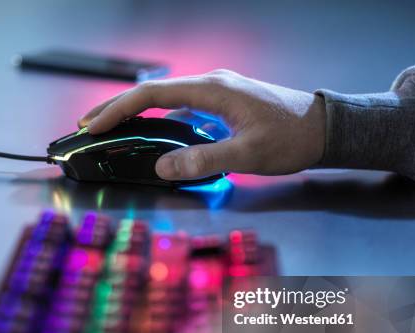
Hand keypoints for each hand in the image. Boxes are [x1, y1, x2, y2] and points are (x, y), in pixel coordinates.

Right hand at [78, 69, 325, 179]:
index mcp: (212, 90)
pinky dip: (160, 119)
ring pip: (167, 99)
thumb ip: (204, 160)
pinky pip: (183, 107)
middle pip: (154, 92)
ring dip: (138, 113)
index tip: (94, 125)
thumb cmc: (291, 139)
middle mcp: (212, 84)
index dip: (118, 109)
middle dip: (119, 108)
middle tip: (90, 126)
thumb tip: (162, 166)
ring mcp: (218, 91)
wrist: (323, 129)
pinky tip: (154, 133)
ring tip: (114, 129)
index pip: (152, 95)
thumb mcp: (247, 155)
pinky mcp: (225, 102)